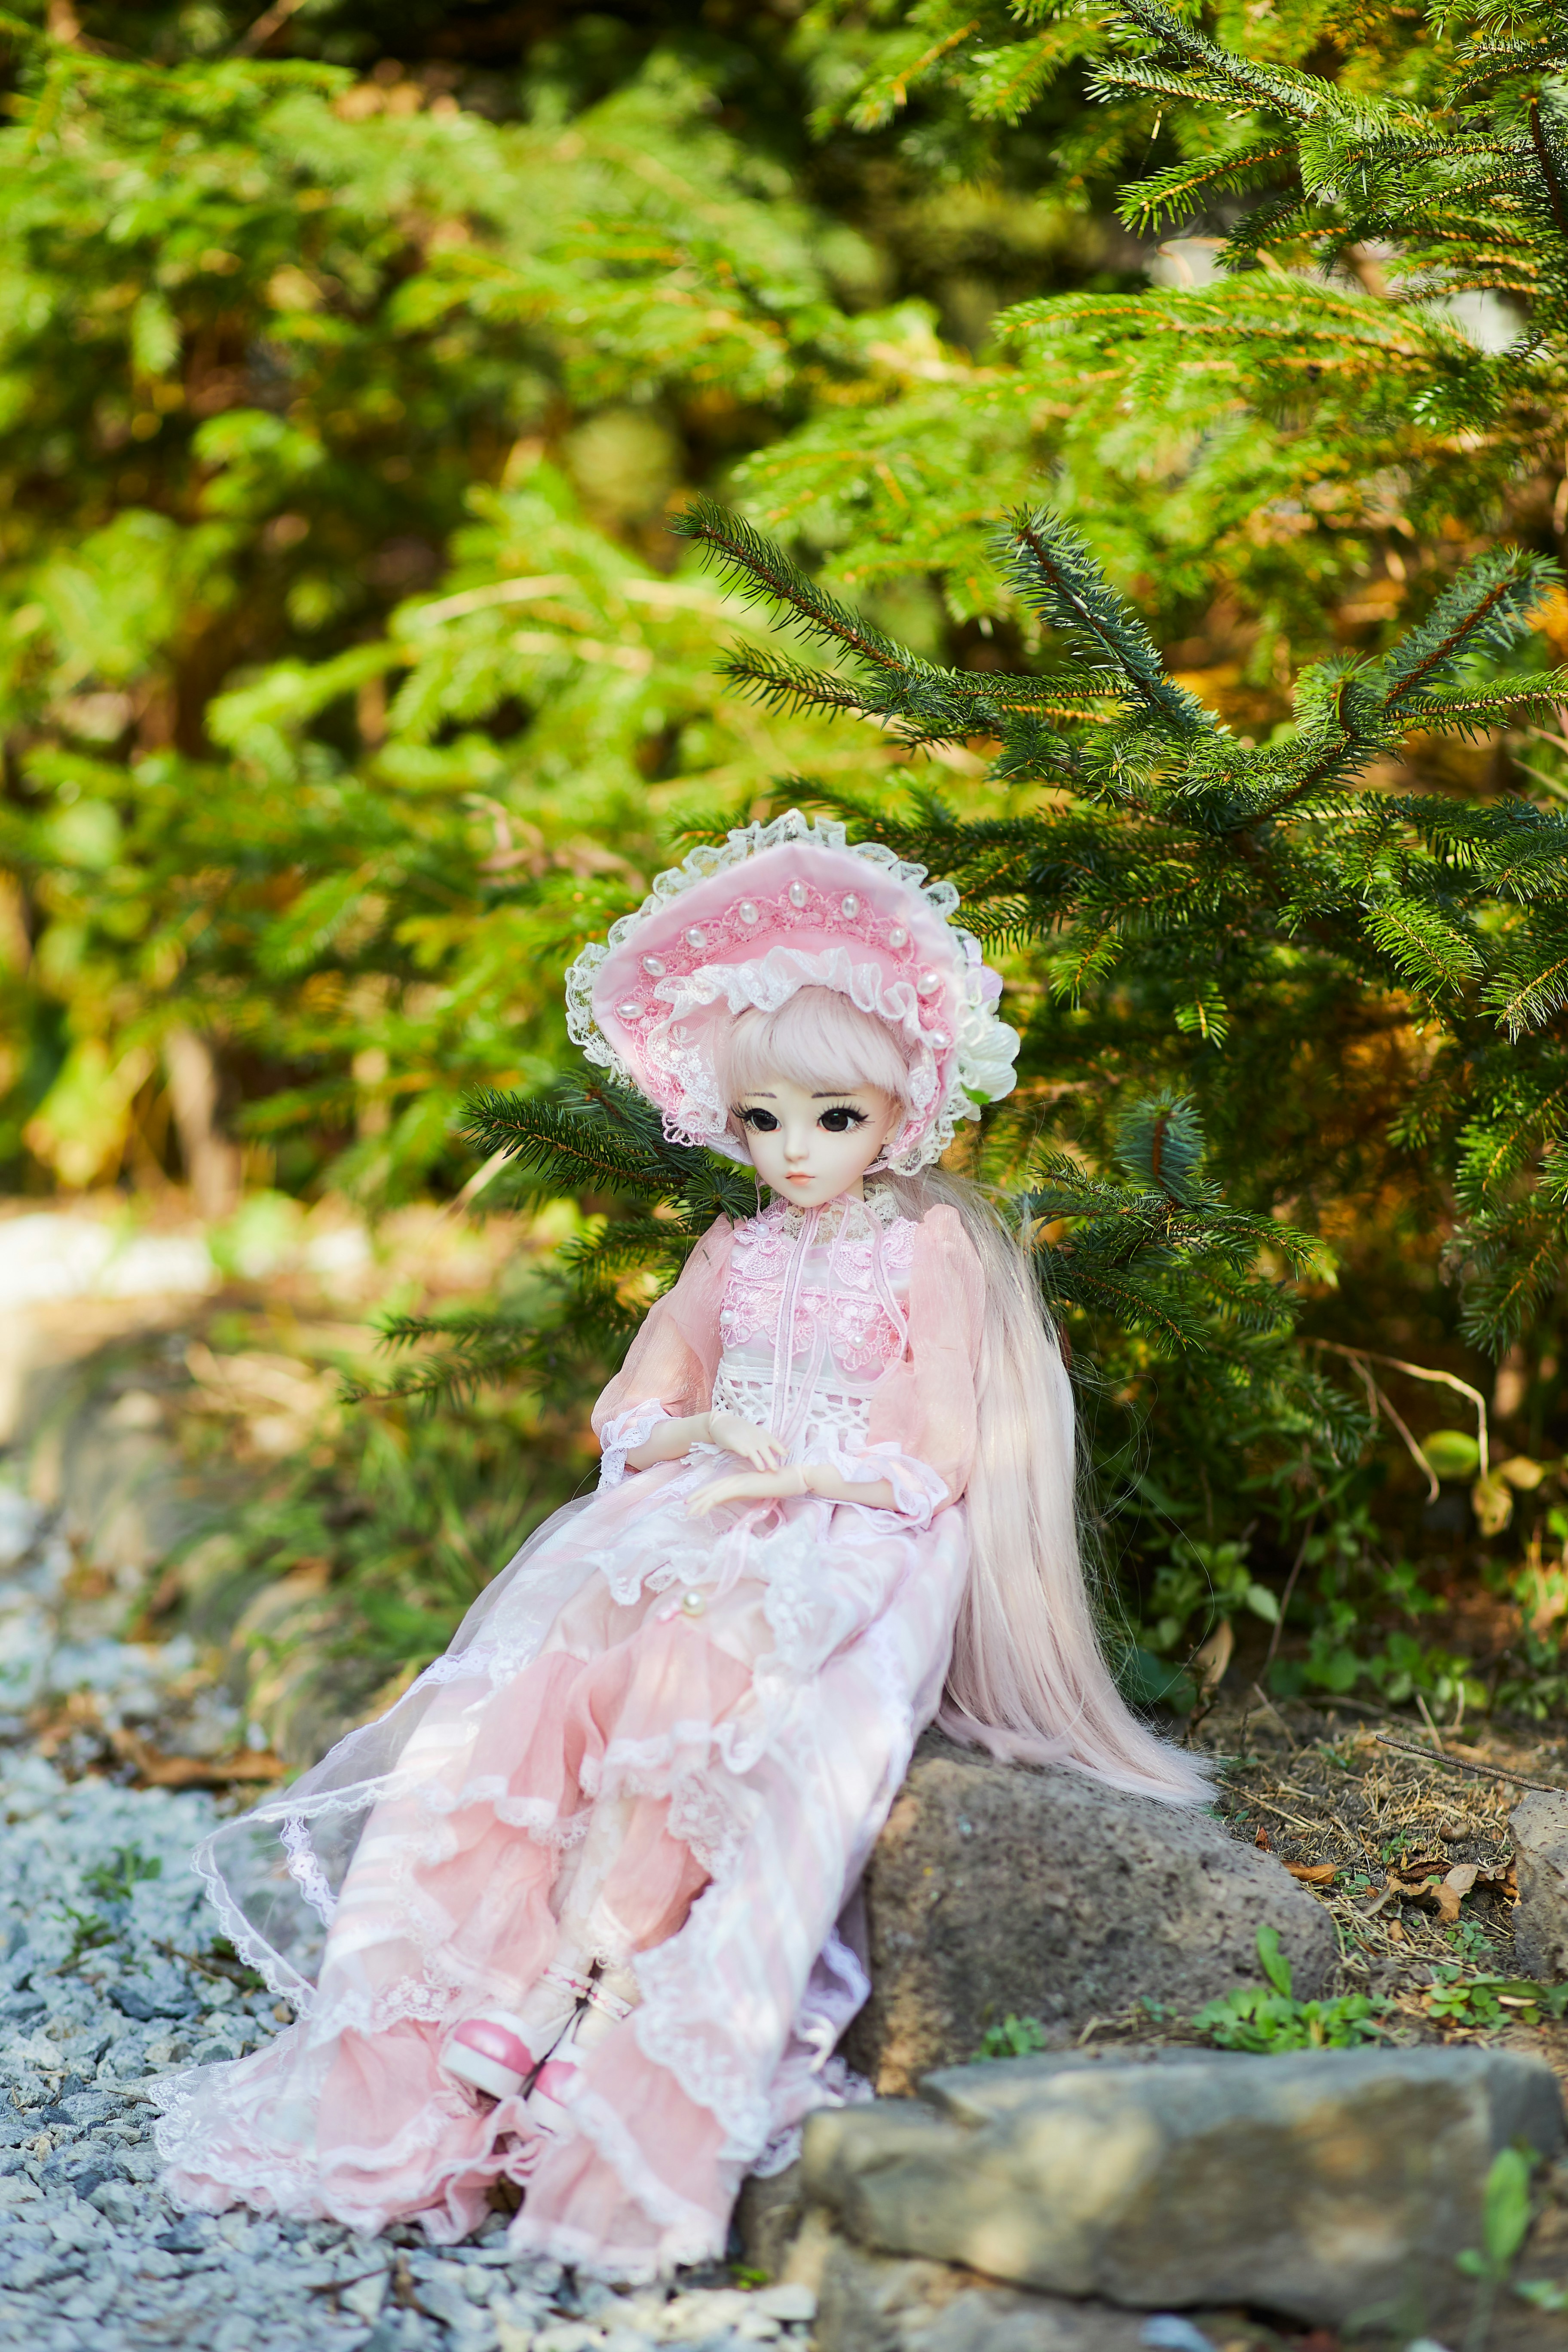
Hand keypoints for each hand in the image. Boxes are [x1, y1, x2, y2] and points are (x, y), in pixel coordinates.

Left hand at [687, 1465, 806, 1518]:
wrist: (790, 1478)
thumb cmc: (776, 1485)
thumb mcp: (756, 1492)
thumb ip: (743, 1494)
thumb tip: (732, 1501)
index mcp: (738, 1480)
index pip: (716, 1488)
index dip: (703, 1494)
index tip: (692, 1502)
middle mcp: (735, 1479)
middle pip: (711, 1489)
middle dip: (697, 1498)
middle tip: (684, 1507)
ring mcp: (738, 1482)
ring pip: (713, 1493)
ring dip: (699, 1503)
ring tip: (688, 1511)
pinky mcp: (742, 1486)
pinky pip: (721, 1496)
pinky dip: (709, 1502)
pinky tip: (701, 1509)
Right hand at [704, 1412, 785, 1470]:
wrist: (724, 1422)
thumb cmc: (744, 1431)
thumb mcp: (759, 1434)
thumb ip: (771, 1443)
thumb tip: (788, 1452)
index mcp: (763, 1434)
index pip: (774, 1442)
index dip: (780, 1448)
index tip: (785, 1455)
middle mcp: (755, 1437)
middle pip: (764, 1449)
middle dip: (770, 1459)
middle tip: (775, 1469)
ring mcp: (744, 1439)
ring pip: (752, 1450)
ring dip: (757, 1459)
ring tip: (761, 1469)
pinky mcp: (733, 1441)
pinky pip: (739, 1446)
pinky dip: (742, 1450)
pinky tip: (745, 1455)